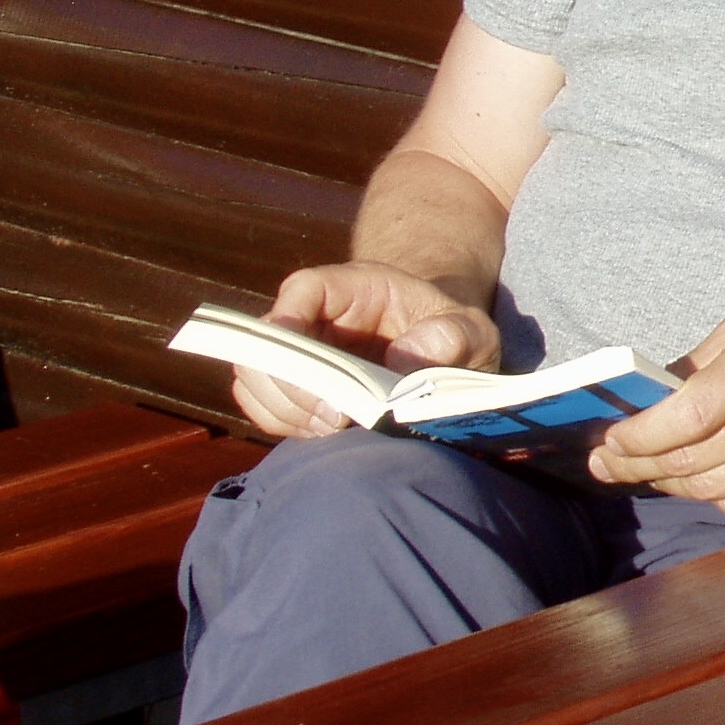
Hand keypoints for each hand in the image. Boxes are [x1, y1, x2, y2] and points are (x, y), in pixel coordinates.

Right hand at [232, 260, 500, 439]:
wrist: (442, 350)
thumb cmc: (451, 330)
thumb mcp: (468, 329)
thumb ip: (450, 337)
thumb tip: (405, 365)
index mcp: (352, 287)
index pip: (302, 291)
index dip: (294, 329)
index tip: (321, 375)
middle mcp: (312, 317)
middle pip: (265, 345)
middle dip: (291, 388)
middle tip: (334, 419)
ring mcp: (298, 354)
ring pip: (256, 381)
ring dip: (287, 413)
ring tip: (335, 431)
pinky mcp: (295, 389)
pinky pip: (268, 409)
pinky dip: (289, 427)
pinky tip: (328, 438)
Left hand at [588, 306, 724, 515]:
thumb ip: (700, 363)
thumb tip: (646, 401)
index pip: (684, 417)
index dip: (635, 437)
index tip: (608, 441)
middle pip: (688, 460)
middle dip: (636, 464)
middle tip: (607, 462)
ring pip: (708, 489)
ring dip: (668, 481)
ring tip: (646, 468)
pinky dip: (711, 493)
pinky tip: (700, 477)